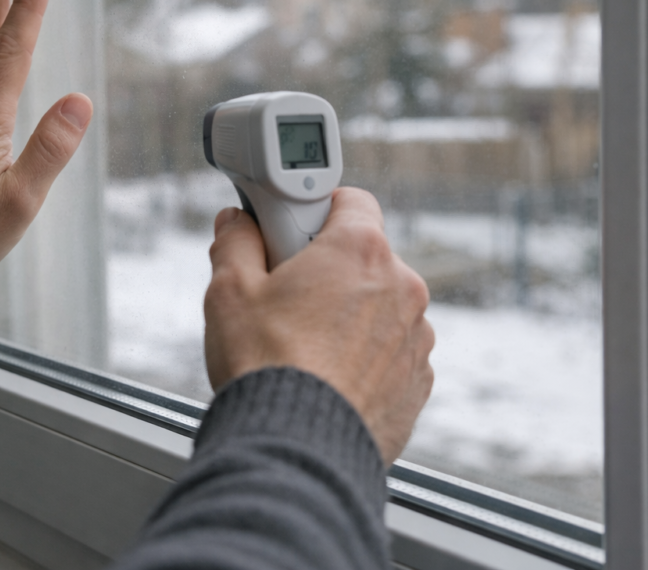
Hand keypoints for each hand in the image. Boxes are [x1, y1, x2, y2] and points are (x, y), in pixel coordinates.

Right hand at [203, 187, 433, 463]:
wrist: (298, 449)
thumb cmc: (268, 366)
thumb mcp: (229, 290)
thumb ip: (236, 242)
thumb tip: (236, 223)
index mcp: (360, 250)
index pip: (349, 199)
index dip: (312, 211)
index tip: (285, 232)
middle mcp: (401, 286)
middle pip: (361, 256)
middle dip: (324, 268)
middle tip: (282, 295)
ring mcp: (415, 336)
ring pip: (377, 307)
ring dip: (347, 315)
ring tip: (300, 346)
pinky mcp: (417, 381)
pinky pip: (388, 352)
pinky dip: (362, 358)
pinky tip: (324, 376)